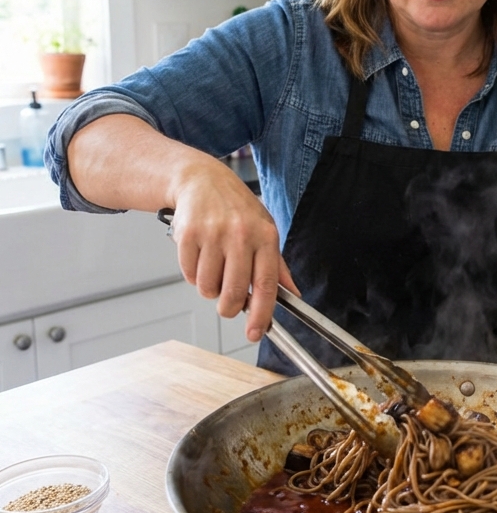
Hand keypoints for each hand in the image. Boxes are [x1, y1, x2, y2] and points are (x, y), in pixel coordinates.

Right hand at [168, 161, 298, 343]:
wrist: (201, 179)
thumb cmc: (236, 208)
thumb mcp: (265, 229)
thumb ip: (277, 265)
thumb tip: (293, 293)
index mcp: (265, 236)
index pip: (266, 285)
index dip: (261, 315)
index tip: (255, 333)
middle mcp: (240, 235)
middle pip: (233, 293)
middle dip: (229, 307)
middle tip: (228, 303)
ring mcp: (212, 234)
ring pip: (208, 288)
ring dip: (209, 289)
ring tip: (214, 268)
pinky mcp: (187, 235)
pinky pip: (189, 275)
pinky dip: (194, 275)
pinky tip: (200, 256)